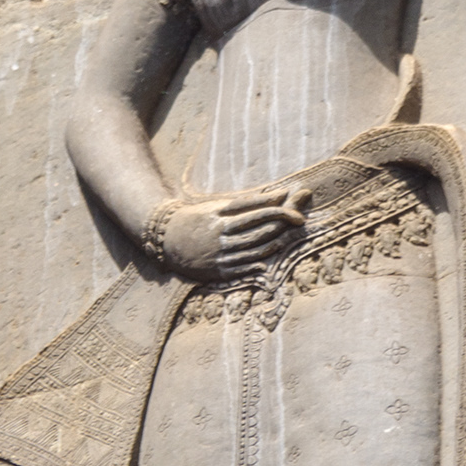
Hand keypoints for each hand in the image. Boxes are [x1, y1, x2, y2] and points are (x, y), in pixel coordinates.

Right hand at [158, 188, 309, 277]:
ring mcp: (219, 255)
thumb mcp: (218, 206)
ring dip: (274, 243)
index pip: (257, 211)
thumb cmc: (198, 218)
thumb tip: (280, 194)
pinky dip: (257, 264)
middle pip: (259, 230)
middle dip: (282, 224)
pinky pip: (242, 269)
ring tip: (287, 237)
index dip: (280, 210)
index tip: (298, 210)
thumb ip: (249, 202)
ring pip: (254, 249)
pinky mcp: (216, 271)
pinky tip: (268, 261)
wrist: (166, 240)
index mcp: (221, 217)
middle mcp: (220, 235)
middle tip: (299, 221)